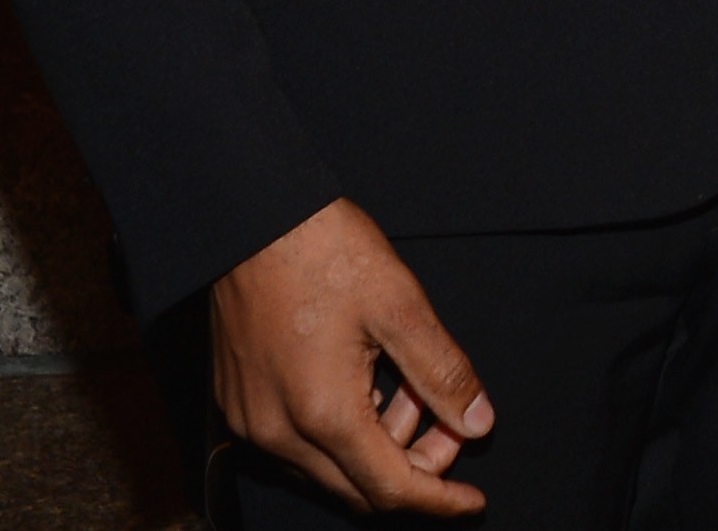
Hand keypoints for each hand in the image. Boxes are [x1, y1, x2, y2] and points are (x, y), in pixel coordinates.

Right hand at [210, 199, 492, 514]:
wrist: (252, 216)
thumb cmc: (324, 250)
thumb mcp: (400, 304)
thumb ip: (442, 372)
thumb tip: (479, 423)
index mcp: (322, 415)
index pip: (390, 489)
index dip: (438, 499)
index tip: (473, 501)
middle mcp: (277, 434)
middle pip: (358, 490)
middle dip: (414, 466)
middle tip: (452, 421)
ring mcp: (251, 422)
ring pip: (328, 469)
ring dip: (378, 444)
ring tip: (409, 384)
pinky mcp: (238, 403)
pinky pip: (297, 445)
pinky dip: (341, 430)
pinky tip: (367, 380)